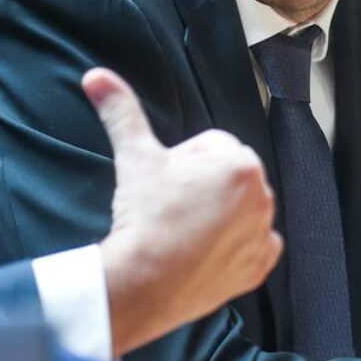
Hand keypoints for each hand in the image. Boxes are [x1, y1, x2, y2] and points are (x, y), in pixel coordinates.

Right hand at [86, 68, 282, 354]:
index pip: (211, 147)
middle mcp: (262, 197)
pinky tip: (206, 251)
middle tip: (172, 208)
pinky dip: (237, 248)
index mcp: (240, 165)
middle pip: (228, 177)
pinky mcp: (260, 267)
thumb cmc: (144, 218)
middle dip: (204, 186)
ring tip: (184, 230)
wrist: (141, 284)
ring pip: (240, 209)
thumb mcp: (135, 158)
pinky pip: (255, 246)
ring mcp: (263, 234)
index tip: (167, 185)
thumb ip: (122, 112)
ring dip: (220, 214)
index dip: (184, 162)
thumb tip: (97, 76)